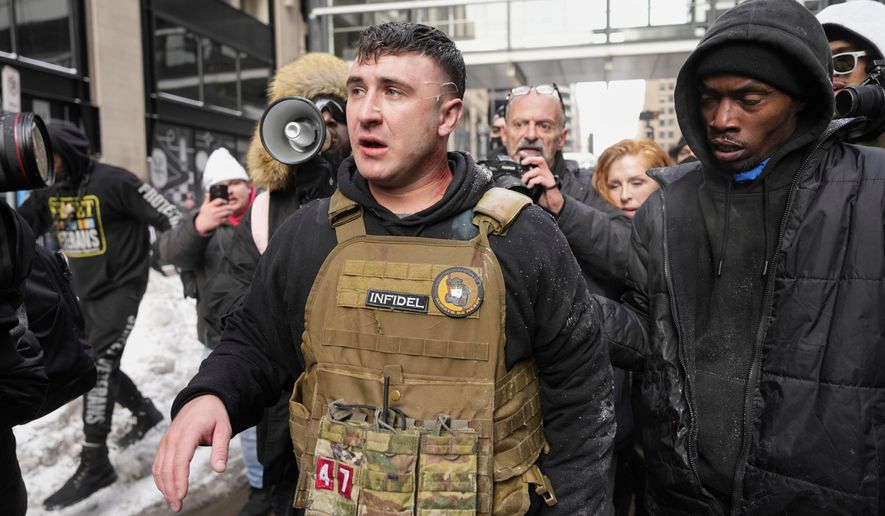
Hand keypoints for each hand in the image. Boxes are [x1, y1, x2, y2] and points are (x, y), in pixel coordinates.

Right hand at [152, 395, 230, 512]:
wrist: (202, 399)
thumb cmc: (214, 414)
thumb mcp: (224, 428)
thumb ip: (221, 449)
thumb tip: (220, 469)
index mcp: (187, 433)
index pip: (180, 461)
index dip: (179, 480)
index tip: (181, 495)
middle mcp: (172, 437)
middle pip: (167, 468)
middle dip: (170, 489)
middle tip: (177, 506)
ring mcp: (166, 441)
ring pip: (159, 468)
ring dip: (163, 486)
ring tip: (173, 502)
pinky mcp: (164, 444)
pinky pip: (158, 463)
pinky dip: (160, 478)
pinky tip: (167, 489)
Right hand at [193, 193, 232, 235]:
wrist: (201, 224)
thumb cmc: (203, 214)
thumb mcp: (204, 206)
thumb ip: (207, 199)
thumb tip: (207, 193)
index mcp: (210, 206)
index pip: (219, 200)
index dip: (224, 200)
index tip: (226, 201)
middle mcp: (214, 211)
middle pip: (226, 207)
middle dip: (230, 206)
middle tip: (231, 206)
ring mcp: (217, 217)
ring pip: (227, 213)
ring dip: (230, 212)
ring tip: (230, 211)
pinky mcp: (219, 222)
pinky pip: (226, 218)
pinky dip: (228, 217)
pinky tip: (227, 216)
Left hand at [518, 155, 564, 215]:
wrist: (552, 204)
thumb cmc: (543, 196)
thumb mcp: (532, 187)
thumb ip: (527, 181)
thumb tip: (519, 178)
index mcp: (541, 172)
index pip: (535, 161)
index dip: (528, 156)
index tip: (521, 154)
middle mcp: (546, 173)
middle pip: (540, 159)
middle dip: (530, 159)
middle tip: (523, 163)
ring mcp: (548, 177)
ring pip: (537, 170)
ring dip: (528, 175)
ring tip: (524, 182)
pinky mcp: (550, 183)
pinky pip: (540, 178)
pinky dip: (533, 182)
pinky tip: (530, 186)